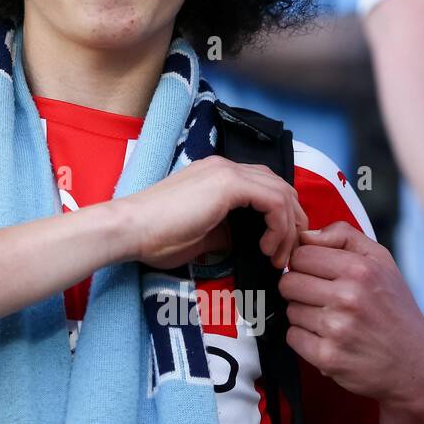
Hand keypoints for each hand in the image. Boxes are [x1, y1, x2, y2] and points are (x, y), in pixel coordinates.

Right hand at [121, 155, 306, 271]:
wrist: (131, 229)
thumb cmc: (156, 236)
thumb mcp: (201, 236)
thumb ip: (226, 233)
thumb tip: (244, 242)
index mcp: (216, 176)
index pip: (264, 186)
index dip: (280, 215)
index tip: (279, 246)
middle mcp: (224, 167)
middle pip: (279, 186)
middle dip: (292, 220)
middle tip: (289, 252)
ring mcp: (226, 171)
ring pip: (281, 193)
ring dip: (287, 228)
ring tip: (278, 256)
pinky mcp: (229, 183)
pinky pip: (273, 201)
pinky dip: (279, 226)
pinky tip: (266, 246)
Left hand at [280, 221, 423, 404]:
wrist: (416, 364)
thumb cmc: (395, 309)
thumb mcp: (381, 261)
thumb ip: (343, 236)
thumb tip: (305, 234)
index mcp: (360, 270)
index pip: (300, 255)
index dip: (305, 264)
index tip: (318, 274)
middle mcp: (349, 297)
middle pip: (288, 282)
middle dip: (300, 290)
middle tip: (323, 299)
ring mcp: (337, 329)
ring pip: (289, 310)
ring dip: (304, 316)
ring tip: (332, 320)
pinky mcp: (328, 357)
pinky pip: (292, 337)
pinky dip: (305, 339)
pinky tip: (328, 339)